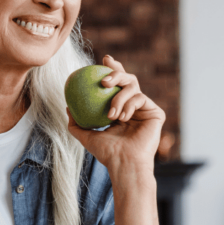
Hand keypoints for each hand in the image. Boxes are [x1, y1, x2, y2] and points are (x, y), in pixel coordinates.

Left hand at [67, 55, 164, 172]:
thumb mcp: (86, 136)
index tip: (102, 60)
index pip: (116, 84)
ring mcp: (146, 109)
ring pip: (133, 87)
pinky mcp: (156, 113)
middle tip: (104, 79)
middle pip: (127, 79)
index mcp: (120, 109)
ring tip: (111, 114)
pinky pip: (140, 98)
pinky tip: (123, 118)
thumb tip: (67, 107)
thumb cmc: (106, 153)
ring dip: (119, 97)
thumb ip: (76, 123)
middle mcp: (134, 107)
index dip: (112, 68)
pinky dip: (129, 106)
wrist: (124, 164)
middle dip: (116, 73)